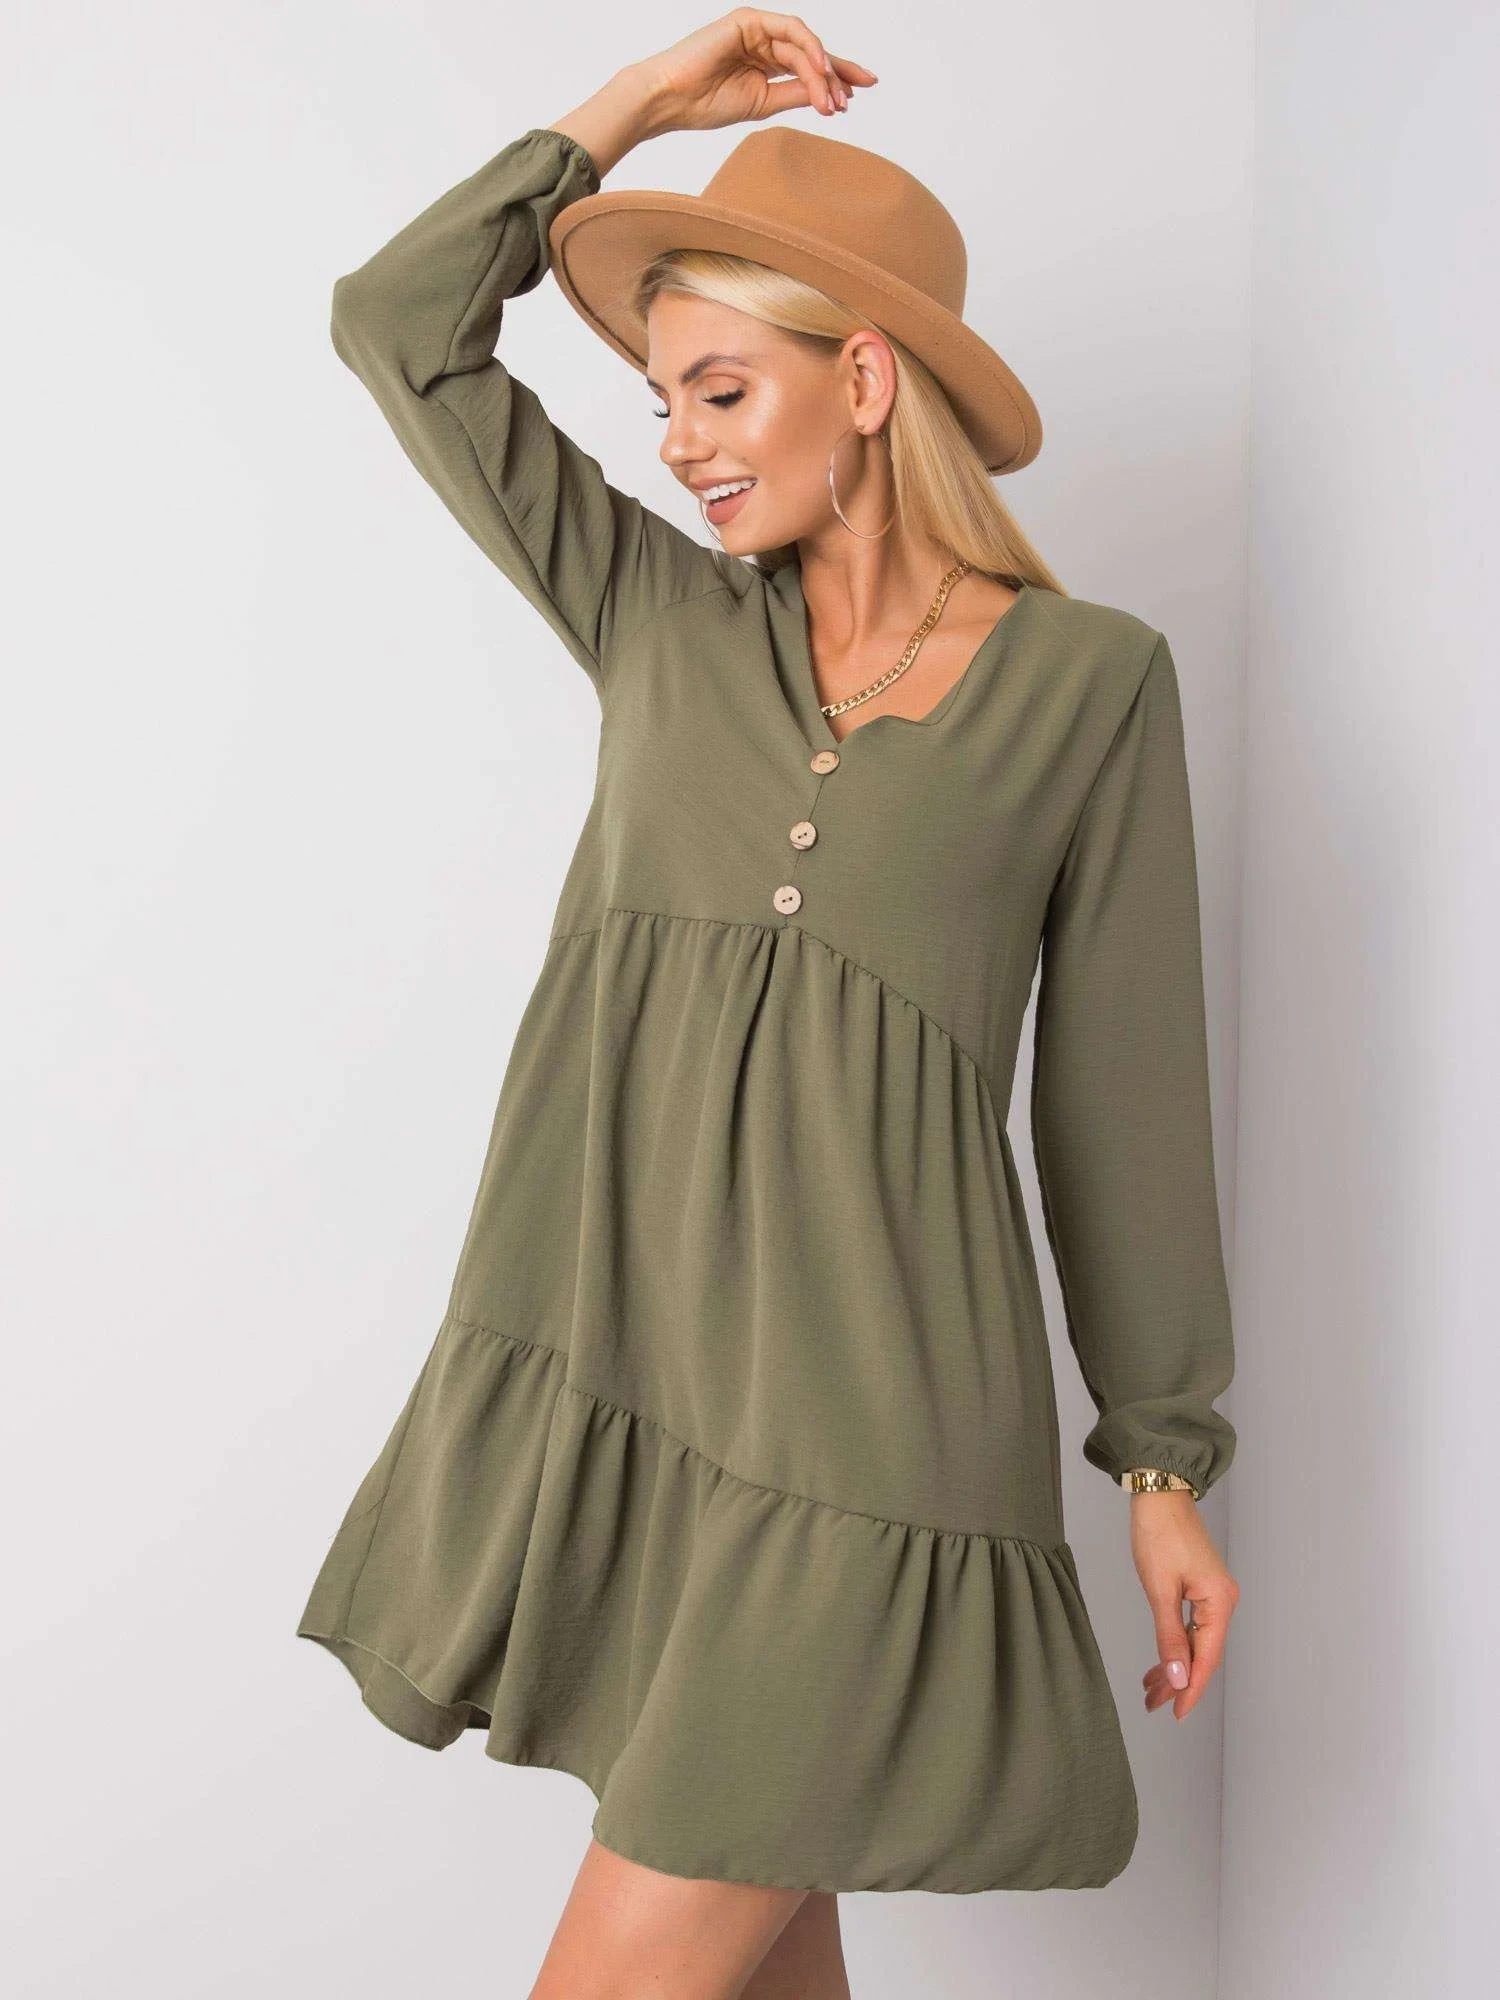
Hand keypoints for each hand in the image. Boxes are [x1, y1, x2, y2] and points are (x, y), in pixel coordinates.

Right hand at [634, 9, 877, 132]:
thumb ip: (795, 94)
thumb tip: (829, 96)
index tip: (859, 94)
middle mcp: (763, 42)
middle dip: (838, 73)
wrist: (671, 100)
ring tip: (833, 100)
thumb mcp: (762, 104)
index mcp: (765, 63)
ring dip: (822, 73)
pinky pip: (790, 31)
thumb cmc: (705, 105)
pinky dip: (808, 49)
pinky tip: (820, 70)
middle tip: (855, 96)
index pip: (808, 67)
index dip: (836, 77)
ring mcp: (757, 29)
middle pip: (812, 52)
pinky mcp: (749, 20)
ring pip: (804, 47)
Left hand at [1129, 1493, 1239, 1721]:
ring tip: (1151, 1689)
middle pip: (1202, 1654)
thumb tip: (1179, 1677)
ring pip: (1195, 1642)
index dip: (1191, 1689)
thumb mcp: (1160, 1590)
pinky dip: (1175, 1645)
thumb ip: (1170, 1637)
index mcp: (1220, 1603)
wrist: (1160, 1493)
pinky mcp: (1201, 1587)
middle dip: (1178, 1681)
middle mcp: (1223, 1602)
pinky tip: (1161, 1661)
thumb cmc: (1159, 1534)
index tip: (1176, 1713)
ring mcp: (1214, 1594)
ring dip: (1175, 1666)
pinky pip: (1191, 1627)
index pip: (1207, 1659)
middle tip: (1153, 1704)